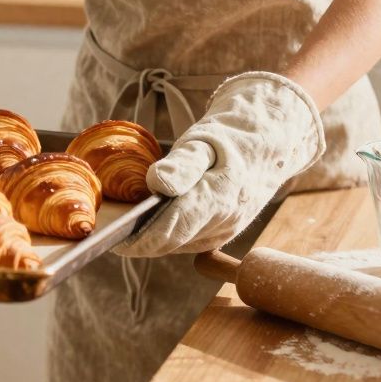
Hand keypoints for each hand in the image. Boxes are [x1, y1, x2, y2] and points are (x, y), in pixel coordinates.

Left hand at [115, 72, 325, 256]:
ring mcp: (225, 231)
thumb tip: (156, 184)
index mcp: (219, 198)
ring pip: (178, 244)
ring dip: (152, 239)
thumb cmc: (231, 137)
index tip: (112, 238)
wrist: (270, 143)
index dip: (138, 239)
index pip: (171, 230)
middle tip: (109, 231)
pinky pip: (187, 241)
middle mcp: (223, 222)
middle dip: (139, 240)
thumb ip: (181, 164)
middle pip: (170, 242)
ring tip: (125, 225)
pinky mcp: (223, 233)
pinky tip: (151, 222)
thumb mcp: (205, 140)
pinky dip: (167, 235)